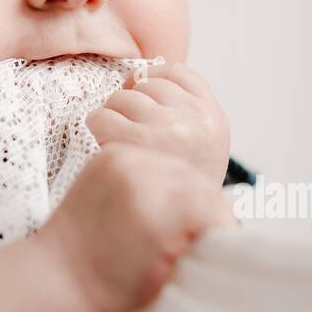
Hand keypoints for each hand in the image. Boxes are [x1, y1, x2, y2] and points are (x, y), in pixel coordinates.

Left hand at [85, 62, 231, 187]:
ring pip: (122, 97)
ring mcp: (168, 129)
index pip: (178, 73)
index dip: (154, 81)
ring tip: (121, 146)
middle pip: (147, 84)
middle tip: (132, 135)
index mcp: (215, 120)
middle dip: (133, 104)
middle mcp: (196, 121)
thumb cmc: (176, 191)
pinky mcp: (135, 142)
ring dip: (114, 117)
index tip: (145, 102)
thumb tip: (137, 73)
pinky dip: (95, 129)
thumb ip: (182, 111)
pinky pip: (101, 116)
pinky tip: (105, 148)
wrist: (168, 239)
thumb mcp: (199, 148)